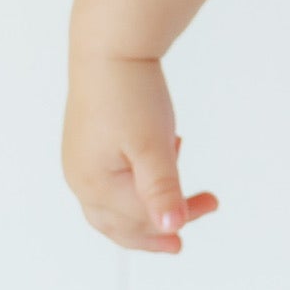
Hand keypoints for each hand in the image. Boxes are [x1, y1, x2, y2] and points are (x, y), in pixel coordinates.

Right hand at [63, 53, 218, 252]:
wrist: (111, 48)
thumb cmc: (129, 94)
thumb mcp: (152, 145)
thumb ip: (162, 189)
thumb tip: (171, 227)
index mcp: (94, 184)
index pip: (138, 219)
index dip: (174, 219)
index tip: (208, 207)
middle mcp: (81, 178)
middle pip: (118, 222)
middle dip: (152, 231)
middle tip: (181, 241)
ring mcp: (82, 161)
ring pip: (114, 205)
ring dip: (147, 209)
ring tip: (180, 200)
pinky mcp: (90, 144)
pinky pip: (113, 180)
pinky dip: (137, 184)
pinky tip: (167, 156)